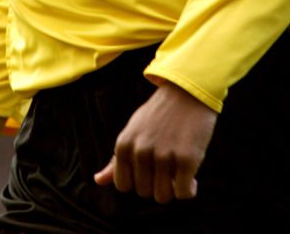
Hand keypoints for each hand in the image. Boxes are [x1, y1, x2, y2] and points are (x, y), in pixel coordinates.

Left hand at [94, 81, 217, 203]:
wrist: (187, 92)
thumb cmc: (158, 115)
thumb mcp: (133, 132)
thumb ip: (116, 159)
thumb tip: (98, 180)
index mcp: (123, 144)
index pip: (123, 185)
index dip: (137, 180)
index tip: (148, 169)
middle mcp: (140, 151)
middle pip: (144, 192)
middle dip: (156, 184)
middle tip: (166, 167)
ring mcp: (163, 155)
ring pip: (163, 197)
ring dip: (172, 189)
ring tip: (177, 171)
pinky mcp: (186, 159)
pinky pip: (183, 193)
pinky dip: (189, 190)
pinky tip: (191, 176)